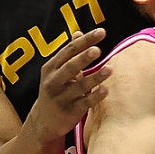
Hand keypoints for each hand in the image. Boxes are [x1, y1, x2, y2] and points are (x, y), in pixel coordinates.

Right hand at [27, 28, 109, 143]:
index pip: (69, 50)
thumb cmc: (56, 90)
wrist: (44, 121)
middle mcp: (54, 81)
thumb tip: (79, 33)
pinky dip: (95, 97)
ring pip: (79, 86)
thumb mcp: (57, 71)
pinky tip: (106, 90)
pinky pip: (84, 103)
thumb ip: (70, 53)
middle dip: (84, 58)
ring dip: (95, 77)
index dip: (85, 41)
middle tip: (98, 50)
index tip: (102, 32)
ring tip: (110, 69)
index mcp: (51, 68)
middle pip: (70, 67)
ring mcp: (61, 97)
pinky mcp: (69, 112)